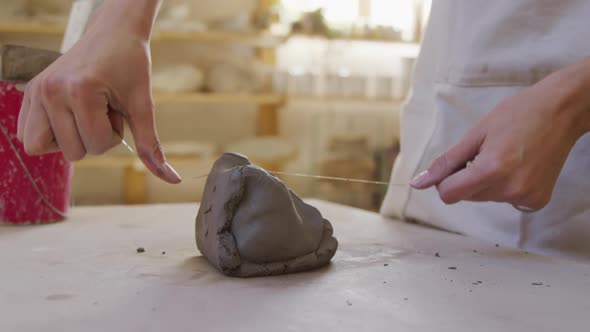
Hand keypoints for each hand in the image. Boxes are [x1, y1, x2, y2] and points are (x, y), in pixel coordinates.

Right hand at [16, 0, 180, 183]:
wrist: (113, 33)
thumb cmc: (131, 65)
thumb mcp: (143, 105)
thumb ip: (151, 145)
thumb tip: (171, 179)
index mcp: (80, 92)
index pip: (95, 146)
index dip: (113, 136)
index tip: (116, 109)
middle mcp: (52, 92)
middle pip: (71, 152)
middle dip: (92, 138)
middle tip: (101, 109)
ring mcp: (37, 91)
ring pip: (41, 146)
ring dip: (69, 138)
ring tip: (84, 112)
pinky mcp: (30, 91)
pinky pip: (27, 133)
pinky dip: (49, 133)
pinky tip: (68, 115)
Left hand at [410, 60, 589, 209]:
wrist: (561, 110)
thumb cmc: (517, 114)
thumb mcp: (475, 134)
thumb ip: (446, 163)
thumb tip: (418, 184)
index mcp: (492, 170)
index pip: (448, 194)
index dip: (446, 180)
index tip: (458, 163)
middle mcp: (510, 189)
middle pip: (466, 196)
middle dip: (467, 178)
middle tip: (487, 152)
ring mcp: (526, 197)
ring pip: (485, 198)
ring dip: (486, 181)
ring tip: (505, 155)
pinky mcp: (537, 200)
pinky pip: (505, 199)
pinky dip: (504, 186)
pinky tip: (518, 165)